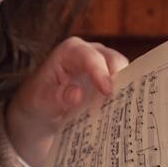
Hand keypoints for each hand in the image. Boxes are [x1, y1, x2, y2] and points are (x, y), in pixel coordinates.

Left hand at [6, 37, 128, 166]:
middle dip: (121, 79)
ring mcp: (104, 67)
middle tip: (124, 101)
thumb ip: (56, 97)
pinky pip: (125, 86)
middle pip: (114, 60)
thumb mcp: (40, 102)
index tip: (107, 91)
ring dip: (127, 90)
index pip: (90, 57)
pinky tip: (127, 113)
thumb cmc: (38, 102)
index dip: (100, 72)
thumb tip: (77, 94)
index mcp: (71, 51)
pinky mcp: (111, 83)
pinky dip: (127, 98)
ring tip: (129, 109)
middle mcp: (91, 54)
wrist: (41, 115)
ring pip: (124, 73)